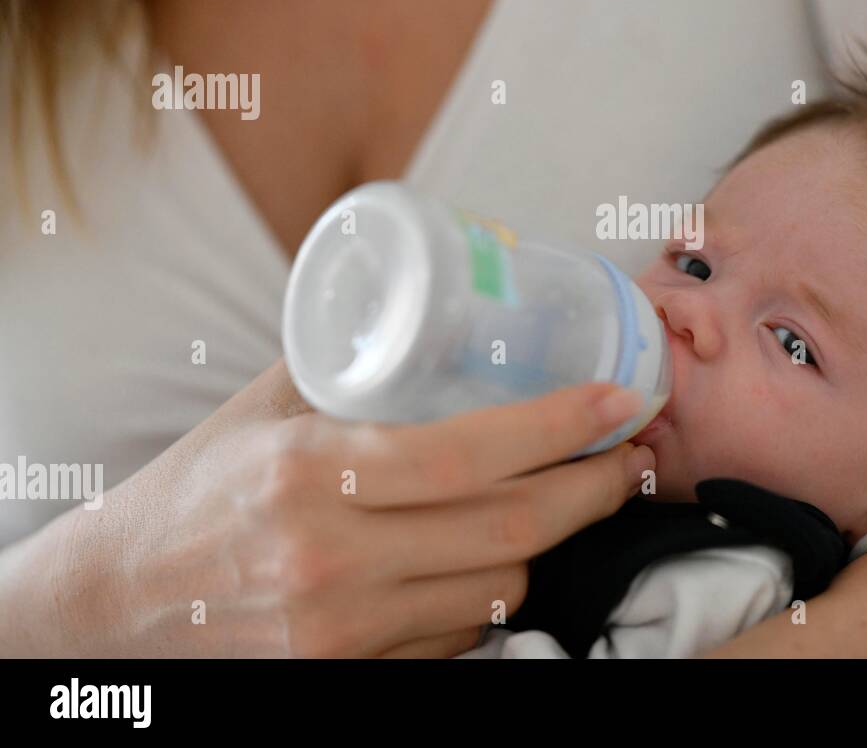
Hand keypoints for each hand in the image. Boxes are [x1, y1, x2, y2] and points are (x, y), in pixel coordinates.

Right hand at [0, 360, 654, 656]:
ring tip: (573, 495)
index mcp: (313, 472)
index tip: (617, 398)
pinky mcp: (351, 669)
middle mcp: (332, 556)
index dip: (562, 424)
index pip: (472, 452)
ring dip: (551, 539)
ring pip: (500, 586)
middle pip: (512, 528)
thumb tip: (451, 313)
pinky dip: (495, 591)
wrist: (122, 600)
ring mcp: (343, 626)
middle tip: (627, 452)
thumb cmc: (200, 487)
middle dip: (594, 488)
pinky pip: (462, 633)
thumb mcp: (269, 406)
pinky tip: (499, 553)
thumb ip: (357, 363)